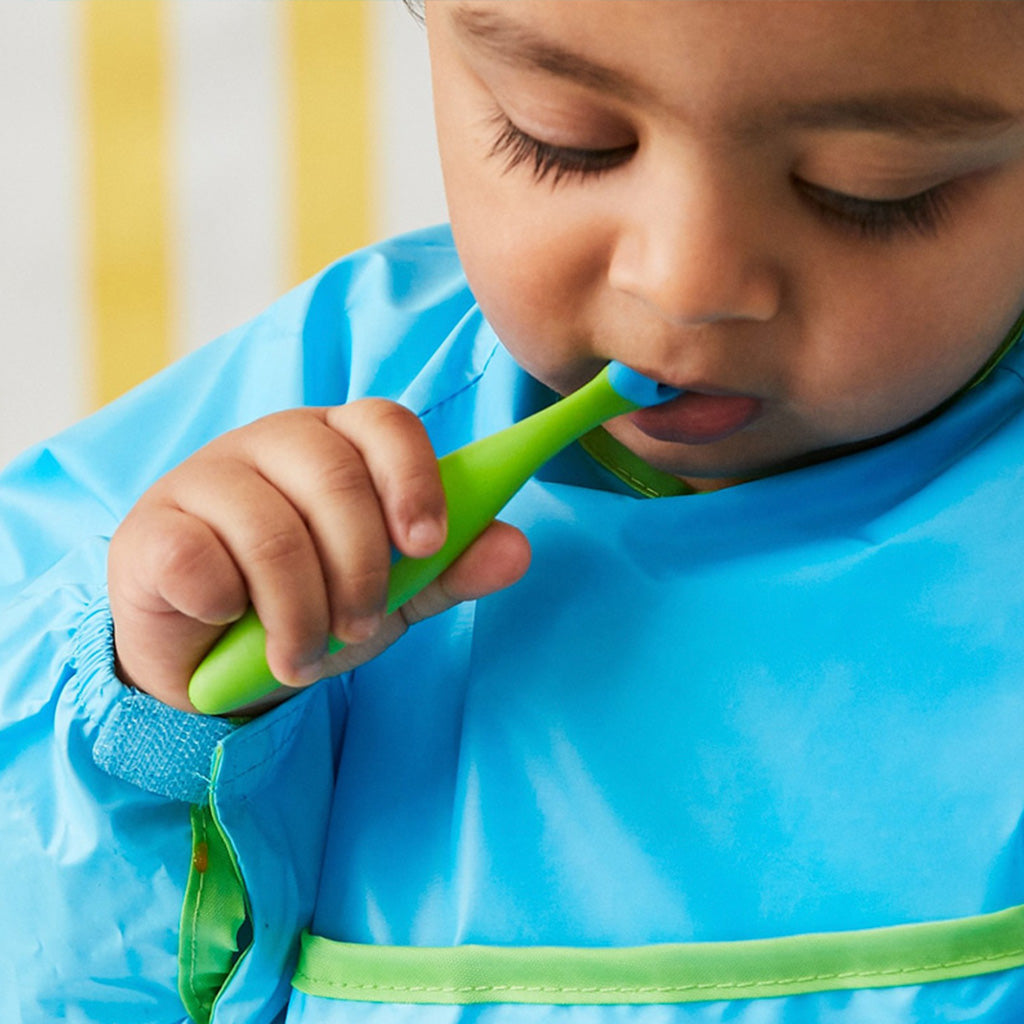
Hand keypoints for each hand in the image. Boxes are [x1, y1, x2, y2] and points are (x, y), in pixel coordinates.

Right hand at [108, 401, 530, 712]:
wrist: (212, 661)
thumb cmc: (306, 607)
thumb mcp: (390, 597)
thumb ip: (449, 571)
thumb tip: (517, 549)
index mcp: (338, 445)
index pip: (385, 423)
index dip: (413, 478)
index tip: (426, 544)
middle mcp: (273, 443)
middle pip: (334, 475)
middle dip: (360, 569)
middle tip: (359, 625)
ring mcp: (206, 476)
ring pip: (271, 529)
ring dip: (298, 611)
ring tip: (300, 656)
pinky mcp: (153, 527)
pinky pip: (201, 559)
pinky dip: (228, 607)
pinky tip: (229, 621)